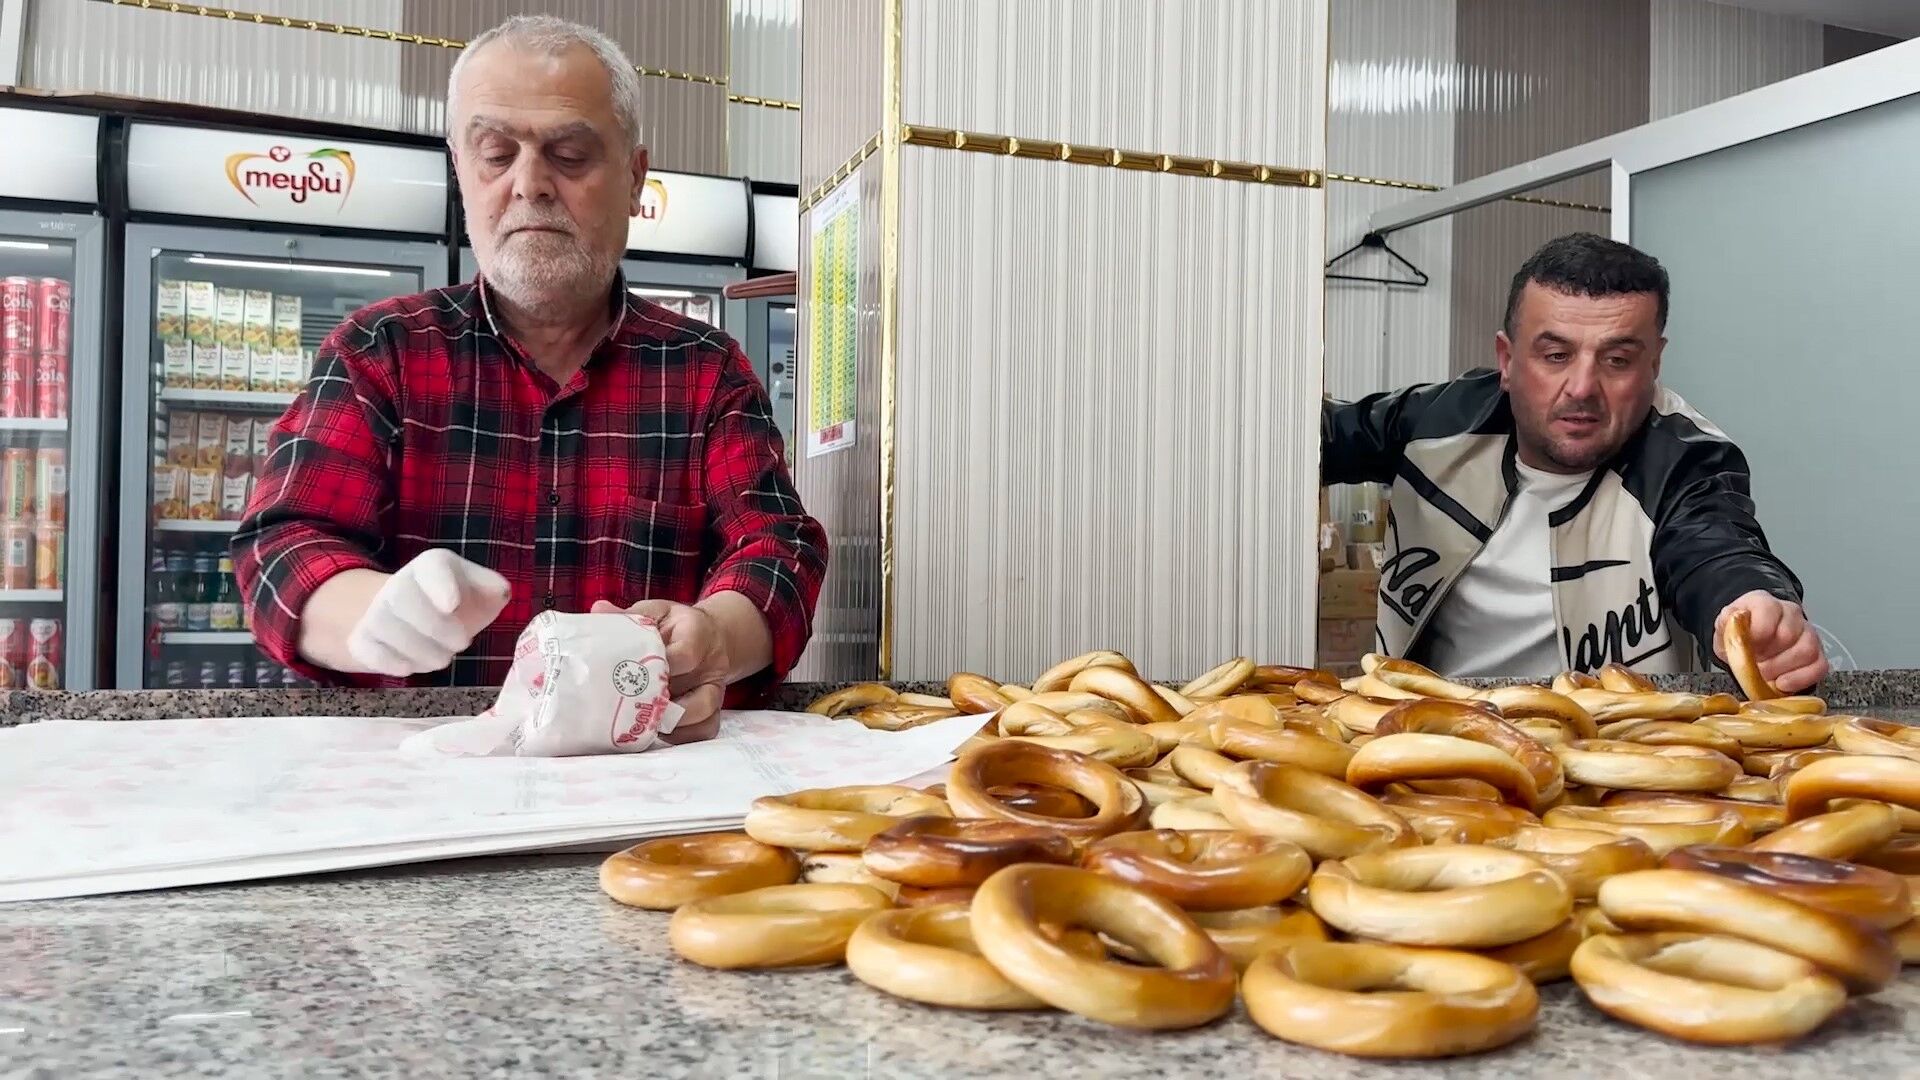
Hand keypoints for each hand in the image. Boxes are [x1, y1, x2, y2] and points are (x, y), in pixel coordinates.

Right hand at [346, 550, 509, 676]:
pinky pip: (367, 649)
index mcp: (433, 566)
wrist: (420, 619)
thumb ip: (494, 589)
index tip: (452, 605)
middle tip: (460, 644)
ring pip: (384, 627)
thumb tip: (498, 592)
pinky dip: (390, 661)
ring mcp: (376, 610)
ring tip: (442, 658)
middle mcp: (399, 583)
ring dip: (418, 650)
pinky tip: (410, 666)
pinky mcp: (362, 638)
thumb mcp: (483, 593)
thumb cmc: (461, 605)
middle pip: (401, 598)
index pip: (431, 566)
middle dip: (434, 627)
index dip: (440, 585)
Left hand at [592, 599, 727, 742]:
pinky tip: (656, 731)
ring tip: (642, 723)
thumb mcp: (655, 611)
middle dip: (661, 704)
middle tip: (630, 706)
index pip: (685, 655)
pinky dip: (680, 736)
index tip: (632, 675)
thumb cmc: (675, 625)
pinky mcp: (715, 708)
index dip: (660, 669)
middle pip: (695, 694)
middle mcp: (712, 665)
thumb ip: (629, 614)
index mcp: (698, 634)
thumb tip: (597, 610)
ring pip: (704, 715)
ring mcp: (715, 689)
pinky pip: (704, 730)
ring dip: (671, 724)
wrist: (709, 635)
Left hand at [1713, 591, 1828, 693]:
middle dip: (1767, 657)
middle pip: (1788, 635)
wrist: (1750, 641)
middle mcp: (1791, 614)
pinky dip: (1800, 679)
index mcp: (1766, 603)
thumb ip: (1727, 623)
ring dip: (1782, 669)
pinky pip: (1819, 666)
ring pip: (1807, 650)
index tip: (1746, 648)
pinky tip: (1782, 684)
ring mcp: (1808, 633)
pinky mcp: (1818, 654)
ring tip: (1766, 676)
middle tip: (1754, 667)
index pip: (1769, 611)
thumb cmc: (1740, 634)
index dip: (1757, 633)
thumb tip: (1734, 619)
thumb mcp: (1724, 628)